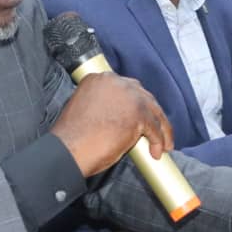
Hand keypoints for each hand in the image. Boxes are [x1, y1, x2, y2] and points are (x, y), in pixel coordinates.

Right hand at [51, 72, 172, 176]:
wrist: (68, 149)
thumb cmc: (72, 137)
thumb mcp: (85, 108)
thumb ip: (103, 104)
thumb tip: (121, 117)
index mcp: (99, 79)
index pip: (127, 89)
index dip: (136, 104)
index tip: (141, 116)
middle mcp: (115, 82)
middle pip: (144, 97)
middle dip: (153, 115)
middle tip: (157, 131)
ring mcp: (128, 96)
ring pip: (153, 111)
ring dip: (161, 130)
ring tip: (163, 144)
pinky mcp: (137, 114)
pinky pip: (154, 128)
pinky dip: (158, 141)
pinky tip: (156, 152)